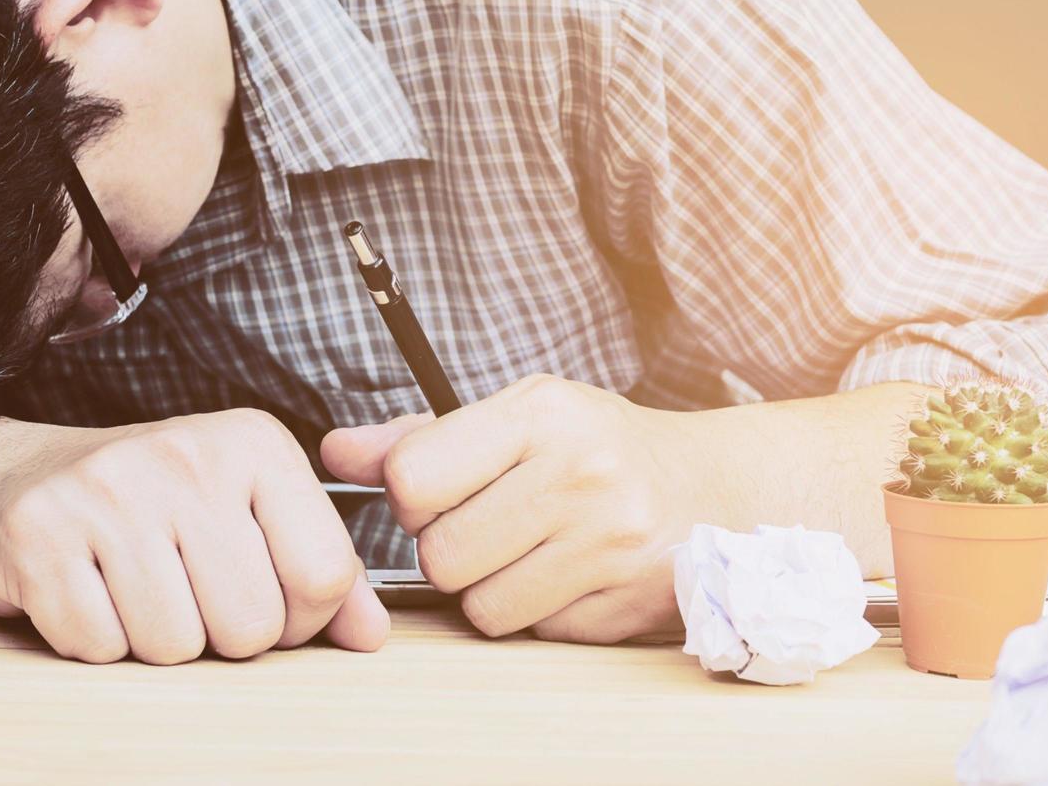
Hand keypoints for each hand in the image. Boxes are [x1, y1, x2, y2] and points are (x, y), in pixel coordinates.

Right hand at [0, 411, 387, 663]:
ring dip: (159, 640)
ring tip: (139, 587)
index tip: (271, 601)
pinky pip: (100, 648)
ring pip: (176, 646)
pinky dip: (97, 640)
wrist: (15, 476)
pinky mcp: (37, 537)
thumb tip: (371, 634)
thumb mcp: (250, 510)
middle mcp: (187, 456)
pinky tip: (89, 591)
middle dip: (226, 636)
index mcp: (255, 443)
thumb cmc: (154, 502)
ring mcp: (108, 492)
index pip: (324, 574)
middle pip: (251, 625)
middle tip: (192, 595)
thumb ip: (318, 569)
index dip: (302, 618)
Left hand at [321, 375, 709, 642]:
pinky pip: (535, 632)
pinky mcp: (626, 604)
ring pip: (482, 606)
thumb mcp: (519, 416)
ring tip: (529, 550)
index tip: (441, 490)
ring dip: (491, 588)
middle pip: (441, 554)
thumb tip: (334, 453)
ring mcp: (609, 544)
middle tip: (490, 524)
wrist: (713, 489)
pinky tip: (568, 574)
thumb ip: (420, 438)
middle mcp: (580, 474)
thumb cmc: (598, 447)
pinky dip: (538, 612)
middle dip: (451, 548)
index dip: (412, 494)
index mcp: (543, 414)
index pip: (413, 476)